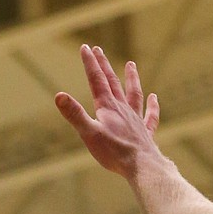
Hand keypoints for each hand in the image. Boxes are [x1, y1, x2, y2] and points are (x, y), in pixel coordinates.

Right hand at [55, 44, 159, 177]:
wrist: (142, 166)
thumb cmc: (114, 152)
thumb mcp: (89, 133)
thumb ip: (74, 114)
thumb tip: (58, 95)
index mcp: (107, 108)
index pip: (96, 80)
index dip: (90, 63)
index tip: (85, 47)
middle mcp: (122, 109)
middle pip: (112, 82)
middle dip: (104, 65)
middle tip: (98, 50)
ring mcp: (136, 119)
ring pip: (134, 94)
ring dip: (131, 78)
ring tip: (131, 64)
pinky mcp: (145, 132)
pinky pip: (150, 116)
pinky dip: (152, 106)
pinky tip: (154, 98)